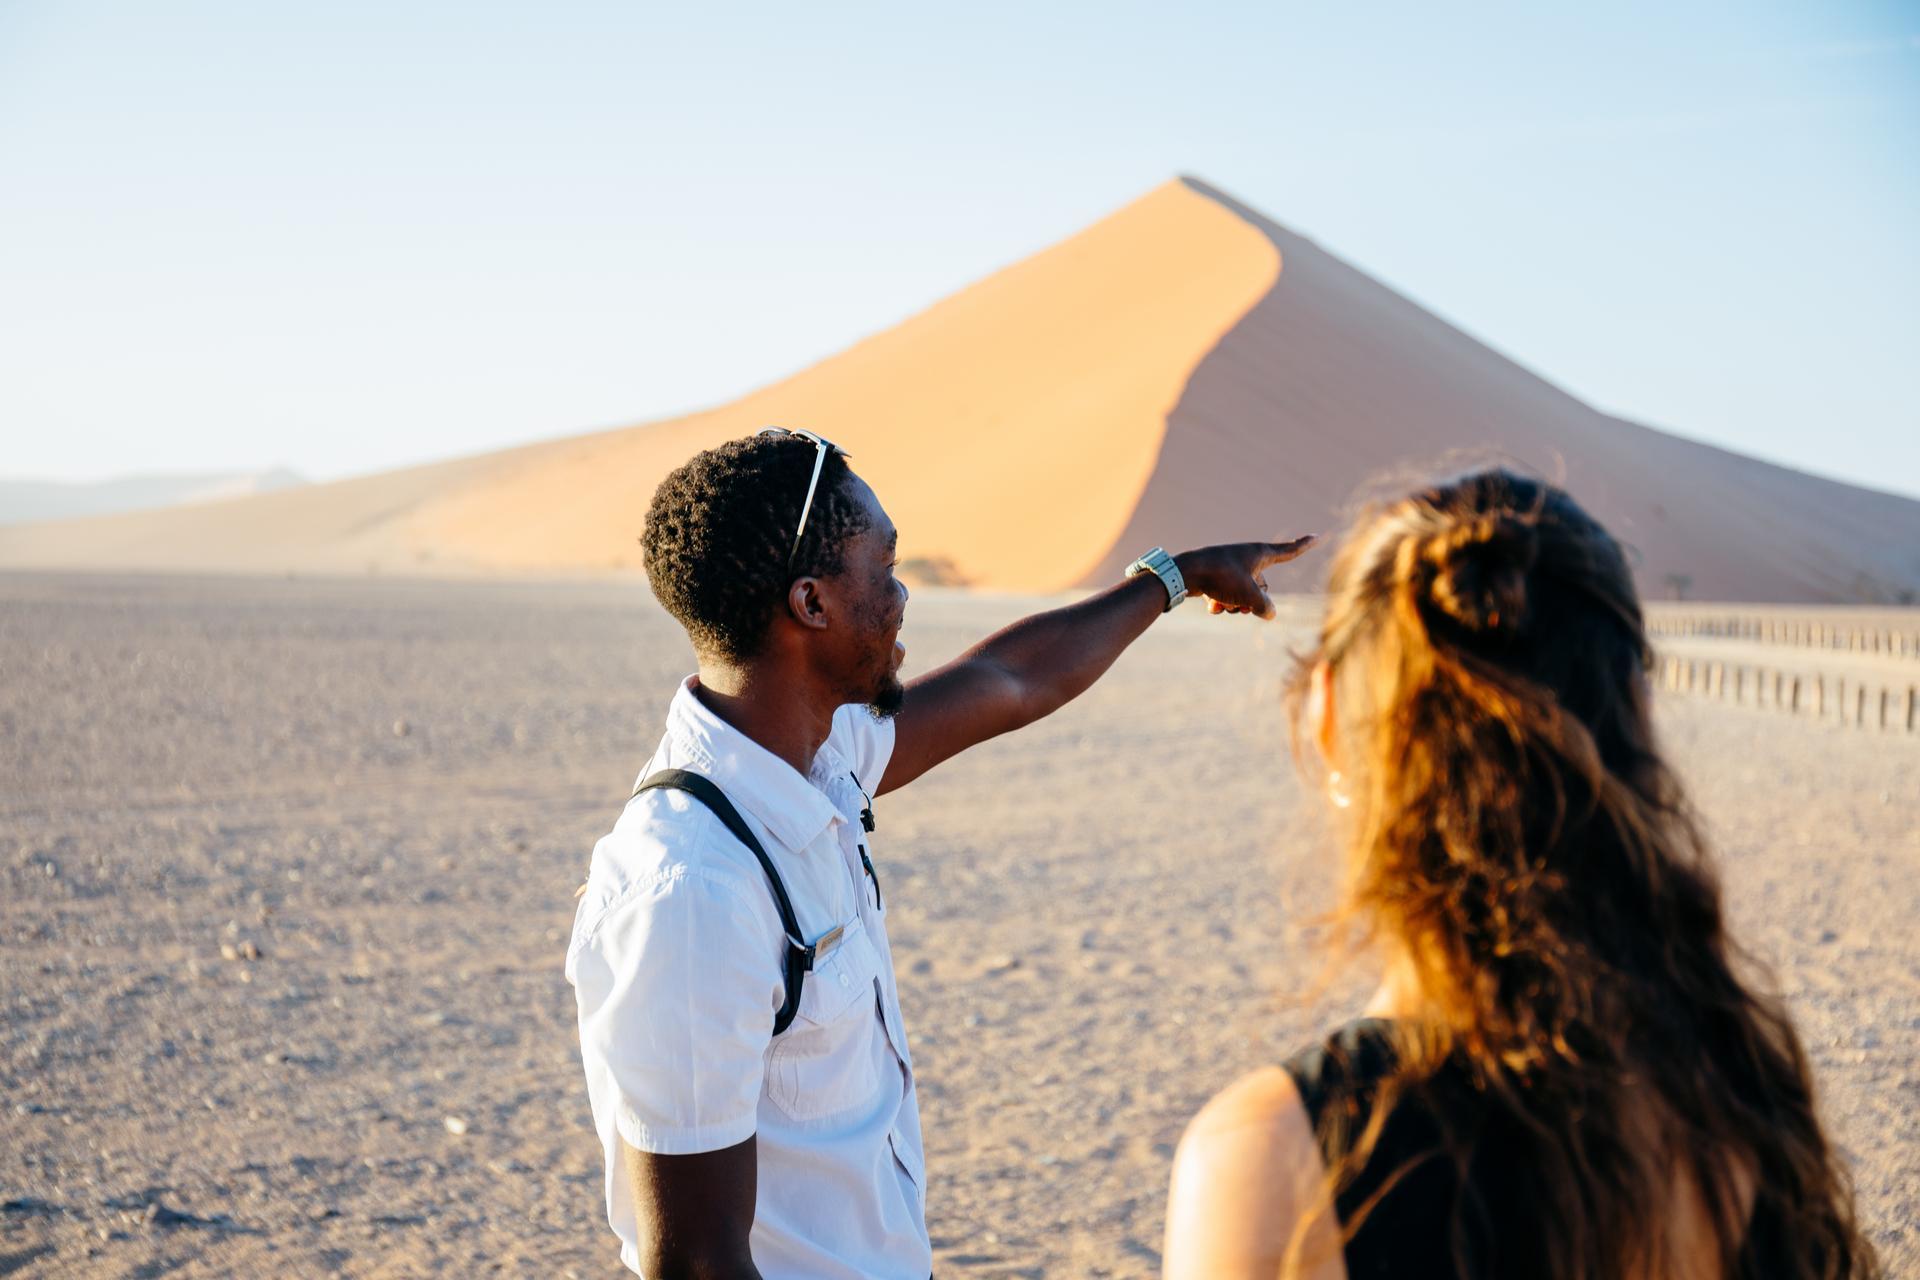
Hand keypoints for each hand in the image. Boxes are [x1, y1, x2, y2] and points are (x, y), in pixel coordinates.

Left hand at [1175, 537, 1317, 619]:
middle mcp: (1246, 559)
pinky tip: (1210, 602)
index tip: (1316, 536)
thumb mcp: (1249, 595)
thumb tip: (1269, 613)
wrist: (1185, 572)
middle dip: (1253, 600)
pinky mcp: (1215, 577)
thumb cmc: (1221, 577)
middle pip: (1262, 587)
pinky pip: (1225, 596)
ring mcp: (1230, 568)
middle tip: (1239, 601)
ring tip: (1223, 601)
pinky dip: (1220, 603)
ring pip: (1242, 594)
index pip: (1288, 551)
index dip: (1304, 546)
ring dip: (1235, 604)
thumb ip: (1265, 606)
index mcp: (1259, 554)